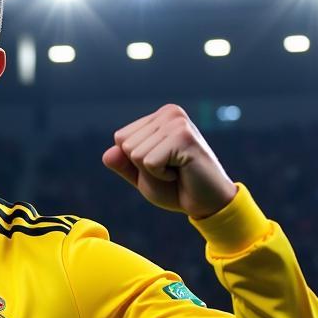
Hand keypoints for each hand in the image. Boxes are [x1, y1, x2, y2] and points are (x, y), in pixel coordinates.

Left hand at [102, 104, 236, 219]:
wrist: (208, 204)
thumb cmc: (176, 189)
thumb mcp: (142, 177)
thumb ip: (124, 165)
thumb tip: (108, 154)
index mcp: (159, 117)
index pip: (120, 138)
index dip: (134, 162)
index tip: (161, 165)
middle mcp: (169, 113)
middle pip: (125, 145)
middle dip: (142, 167)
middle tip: (171, 170)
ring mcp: (177, 122)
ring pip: (135, 153)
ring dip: (152, 172)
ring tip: (177, 170)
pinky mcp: (183, 137)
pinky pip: (148, 162)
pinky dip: (160, 175)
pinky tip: (182, 172)